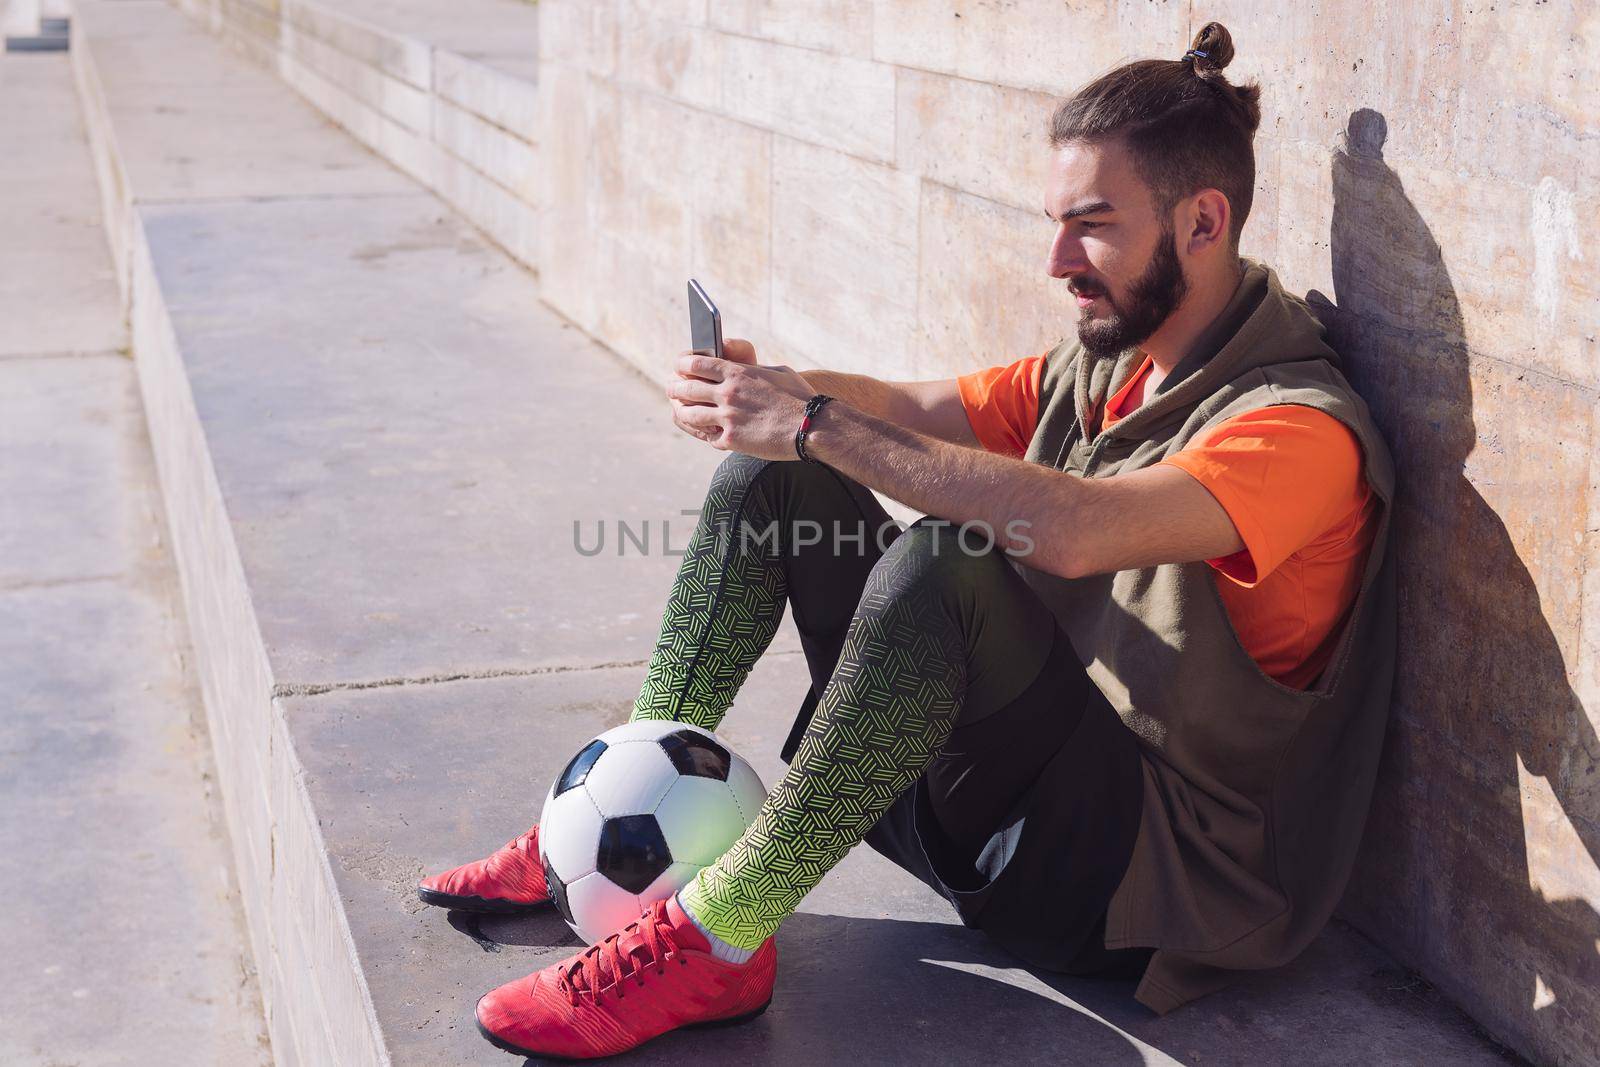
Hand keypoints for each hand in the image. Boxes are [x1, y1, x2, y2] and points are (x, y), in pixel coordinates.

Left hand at [667, 348, 816, 459]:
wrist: (813, 427)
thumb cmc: (800, 397)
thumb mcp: (777, 372)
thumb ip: (753, 370)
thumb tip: (740, 370)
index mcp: (737, 373)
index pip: (695, 364)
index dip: (681, 365)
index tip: (679, 367)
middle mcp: (727, 394)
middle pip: (685, 389)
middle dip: (674, 389)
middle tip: (672, 390)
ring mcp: (728, 418)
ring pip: (689, 414)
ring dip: (681, 412)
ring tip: (679, 411)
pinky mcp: (732, 441)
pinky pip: (708, 437)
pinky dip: (704, 433)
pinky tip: (703, 431)